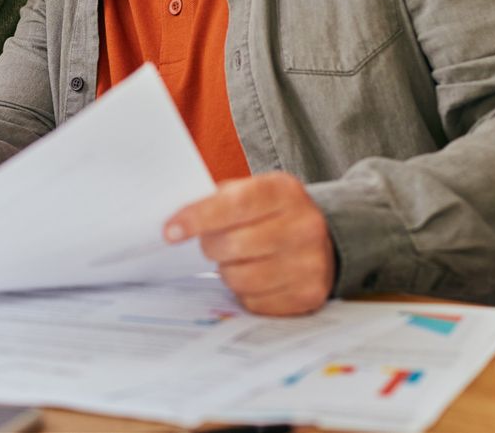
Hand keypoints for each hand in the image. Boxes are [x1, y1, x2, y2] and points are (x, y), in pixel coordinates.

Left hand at [164, 172, 335, 315]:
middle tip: (211, 244)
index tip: (170, 231)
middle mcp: (304, 225)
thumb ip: (217, 201)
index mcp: (284, 191)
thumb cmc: (272, 214)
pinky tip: (255, 276)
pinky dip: (245, 293)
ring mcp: (310, 263)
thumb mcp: (252, 192)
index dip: (197, 218)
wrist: (324, 240)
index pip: (234, 204)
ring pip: (242, 278)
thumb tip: (174, 223)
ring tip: (235, 260)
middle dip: (211, 247)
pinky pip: (255, 302)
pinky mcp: (309, 295)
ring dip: (227, 271)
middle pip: (234, 245)